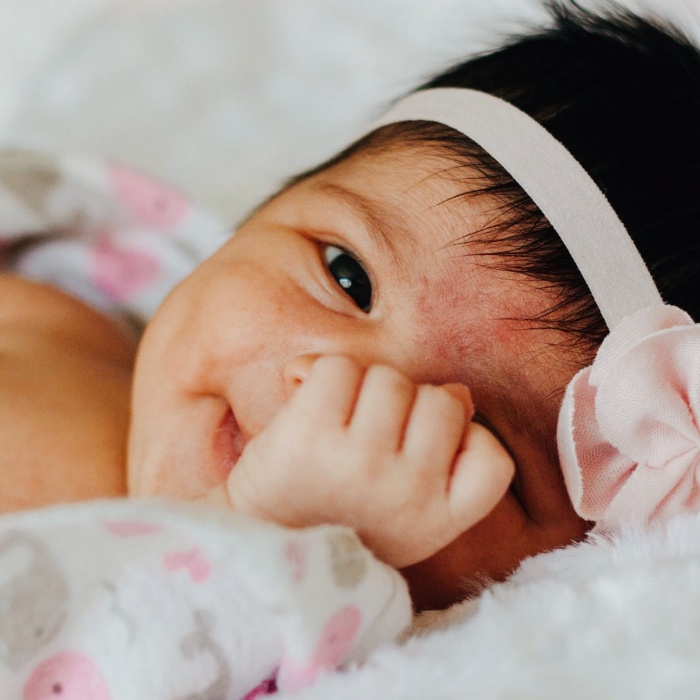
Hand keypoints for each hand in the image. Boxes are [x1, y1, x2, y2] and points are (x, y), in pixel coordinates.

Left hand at [208, 355, 513, 567]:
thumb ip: (442, 453)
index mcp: (437, 520)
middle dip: (408, 407)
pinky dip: (322, 376)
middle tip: (368, 438)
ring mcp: (361, 464)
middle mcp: (408, 494)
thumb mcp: (403, 510)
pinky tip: (306, 408)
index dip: (466, 442)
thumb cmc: (336, 518)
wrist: (257, 544)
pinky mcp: (309, 437)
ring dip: (363, 389)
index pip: (495, 462)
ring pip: (389, 378)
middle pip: (443, 399)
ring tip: (336, 424)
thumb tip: (460, 393)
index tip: (424, 455)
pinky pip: (338, 367)